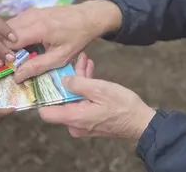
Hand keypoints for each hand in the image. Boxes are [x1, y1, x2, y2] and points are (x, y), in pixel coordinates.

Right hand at [7, 0, 122, 81]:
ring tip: (10, 56)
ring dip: (5, 41)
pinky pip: (15, 24)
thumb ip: (38, 67)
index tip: (3, 67)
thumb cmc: (77, 38)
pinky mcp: (31, 12)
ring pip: (7, 27)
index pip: (9, 41)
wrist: (87, 17)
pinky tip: (19, 47)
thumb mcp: (60, 57)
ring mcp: (29, 12)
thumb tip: (17, 77)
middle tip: (3, 63)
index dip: (3, 55)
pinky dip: (12, 35)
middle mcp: (31, 17)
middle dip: (1, 48)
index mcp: (38, 29)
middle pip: (4, 33)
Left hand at [39, 54, 155, 139]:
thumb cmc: (122, 106)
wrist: (141, 121)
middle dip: (66, 80)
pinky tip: (90, 72)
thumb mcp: (100, 89)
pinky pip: (82, 103)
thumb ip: (78, 83)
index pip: (45, 112)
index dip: (43, 95)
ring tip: (84, 62)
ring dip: (78, 81)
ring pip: (73, 100)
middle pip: (61, 101)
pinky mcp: (91, 121)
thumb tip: (63, 80)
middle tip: (73, 62)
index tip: (44, 78)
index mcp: (74, 117)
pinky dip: (85, 90)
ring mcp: (83, 124)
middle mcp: (75, 124)